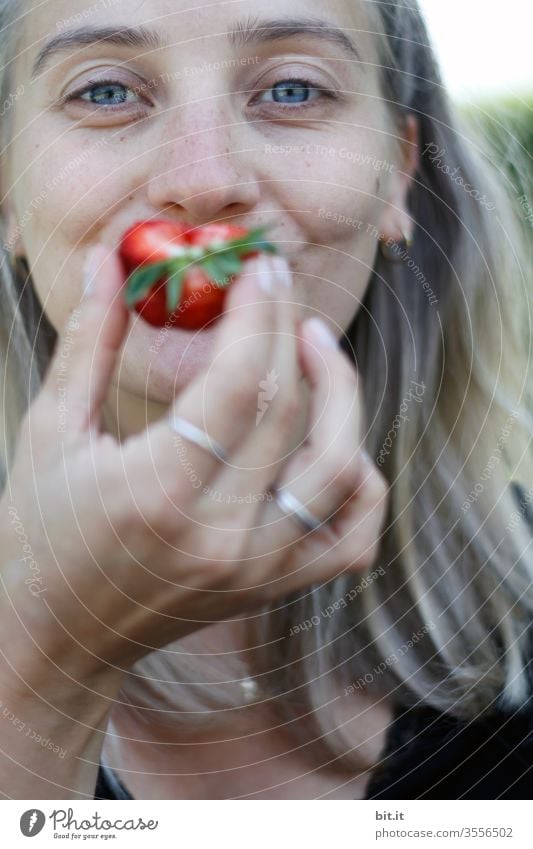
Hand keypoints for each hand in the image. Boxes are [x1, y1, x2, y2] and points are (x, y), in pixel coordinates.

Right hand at [0, 244, 387, 678]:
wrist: (59, 634)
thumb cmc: (43, 531)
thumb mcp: (53, 431)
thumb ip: (89, 342)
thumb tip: (108, 260)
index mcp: (157, 492)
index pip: (235, 383)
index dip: (254, 314)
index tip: (257, 269)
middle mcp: (220, 536)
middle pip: (288, 411)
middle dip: (289, 330)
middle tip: (280, 284)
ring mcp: (257, 568)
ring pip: (339, 468)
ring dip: (341, 394)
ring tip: (316, 344)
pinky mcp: (274, 586)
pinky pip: (352, 535)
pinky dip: (360, 481)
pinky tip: (338, 439)